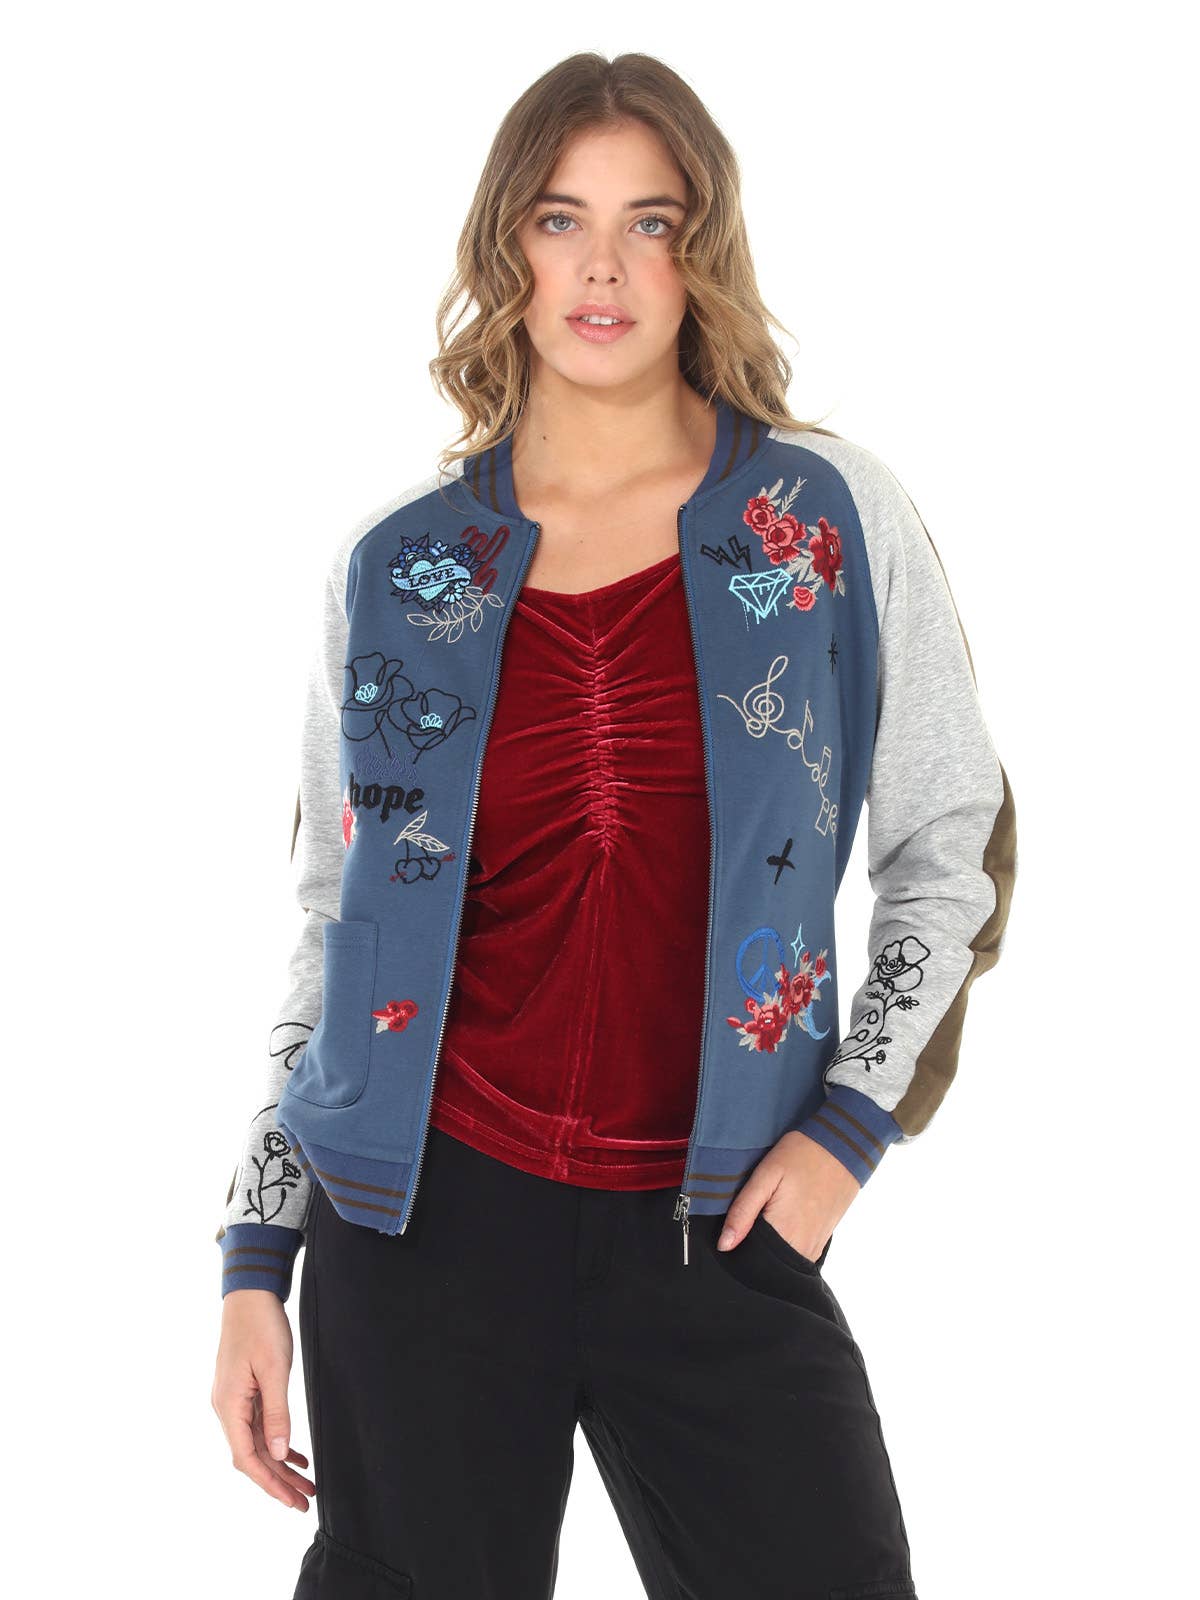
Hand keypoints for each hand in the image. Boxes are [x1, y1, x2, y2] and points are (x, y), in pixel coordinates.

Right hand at [212, 1289, 315, 1510]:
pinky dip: (277, 1442)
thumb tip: (277, 1454)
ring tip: (306, 1483)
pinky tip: (295, 1454)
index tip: (291, 1501)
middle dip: (278, 1481)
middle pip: (253, 1456)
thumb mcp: (274, 1369)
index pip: (246, 1458)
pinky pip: (259, 1426)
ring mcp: (234, 1400)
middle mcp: (226, 1408)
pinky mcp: (243, 1391)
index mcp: (229, 1406)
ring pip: (257, 1443)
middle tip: (306, 1500)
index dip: (269, 1483)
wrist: (250, 1294)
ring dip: (280, 1464)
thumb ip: (276, 1413)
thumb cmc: (261, 1326)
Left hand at [716, 1130, 861, 1260]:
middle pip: (767, 1262)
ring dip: (771, 1246)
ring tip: (768, 1215)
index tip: (736, 1226)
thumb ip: (743, 1212)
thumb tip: (724, 1245)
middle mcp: (802, 1247)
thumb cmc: (802, 1155)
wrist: (842, 1146)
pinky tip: (782, 1220)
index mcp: (783, 1232)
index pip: (750, 1259)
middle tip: (752, 1216)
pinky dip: (786, 1244)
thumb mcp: (765, 1175)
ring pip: (783, 1260)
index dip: (737, 1245)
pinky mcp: (823, 1240)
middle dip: (753, 1246)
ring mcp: (815, 1246)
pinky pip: (798, 1254)